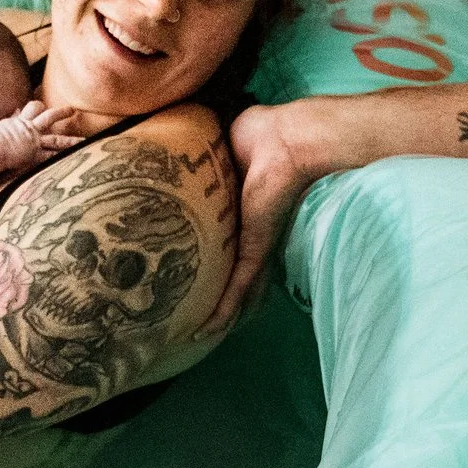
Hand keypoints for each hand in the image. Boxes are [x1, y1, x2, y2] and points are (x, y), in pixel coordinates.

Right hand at [0, 101, 84, 169]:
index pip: (35, 108)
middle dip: (62, 113)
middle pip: (50, 117)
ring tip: (86, 140)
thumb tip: (16, 110)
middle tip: (72, 110)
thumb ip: (13, 118)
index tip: (45, 107)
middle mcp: (33, 129)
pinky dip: (63, 157)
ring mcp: (36, 142)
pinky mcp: (37, 155)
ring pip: (58, 140)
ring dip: (72, 140)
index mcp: (23, 121)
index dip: (40, 107)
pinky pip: (52, 156)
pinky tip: (74, 158)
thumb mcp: (4, 124)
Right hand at [204, 102, 317, 333]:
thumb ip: (202, 156)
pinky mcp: (255, 249)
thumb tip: (182, 148)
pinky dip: (224, 310)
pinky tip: (207, 330)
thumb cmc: (259, 135)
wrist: (285, 142)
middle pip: (234, 269)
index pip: (224, 237)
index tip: (192, 266)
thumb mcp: (219, 147)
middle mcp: (251, 230)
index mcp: (241, 206)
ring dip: (220, 311)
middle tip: (194, 313)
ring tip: (198, 332)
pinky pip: (239, 287)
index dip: (209, 252)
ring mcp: (255, 243)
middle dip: (218, 291)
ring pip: (238, 288)